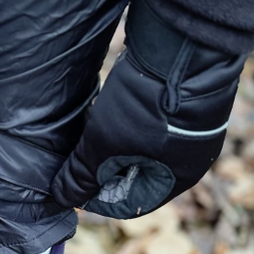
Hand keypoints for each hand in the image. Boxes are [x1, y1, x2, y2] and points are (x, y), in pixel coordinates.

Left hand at [50, 0, 246, 218]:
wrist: (183, 51)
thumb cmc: (146, 110)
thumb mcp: (104, 145)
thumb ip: (81, 174)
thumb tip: (62, 197)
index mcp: (175, 180)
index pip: (130, 202)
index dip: (98, 195)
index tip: (74, 179)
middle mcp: (189, 158)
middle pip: (136, 174)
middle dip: (105, 164)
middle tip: (81, 149)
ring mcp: (191, 128)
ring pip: (142, 146)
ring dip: (116, 139)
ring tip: (94, 123)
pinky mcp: (186, 102)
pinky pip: (152, 122)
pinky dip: (130, 119)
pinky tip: (113, 105)